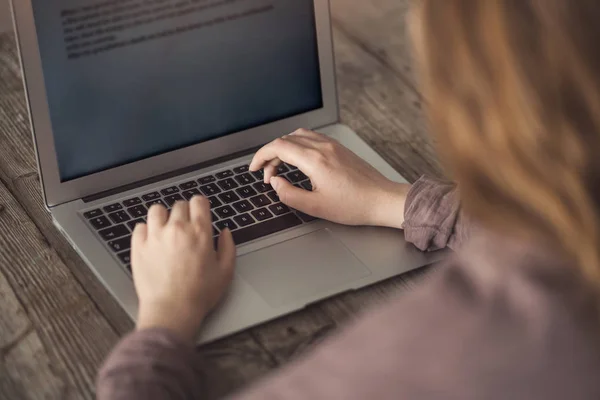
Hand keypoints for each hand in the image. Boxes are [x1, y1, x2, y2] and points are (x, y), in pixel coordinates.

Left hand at [130, 197, 235, 342]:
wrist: (172, 311)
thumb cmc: (199, 294)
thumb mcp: (225, 272)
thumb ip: (228, 247)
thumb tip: (226, 233)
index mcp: (199, 232)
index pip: (198, 201)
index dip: (200, 205)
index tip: (200, 212)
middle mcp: (177, 229)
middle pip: (179, 205)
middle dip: (184, 212)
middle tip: (186, 227)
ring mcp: (155, 236)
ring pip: (157, 210)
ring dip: (163, 216)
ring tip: (166, 229)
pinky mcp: (139, 247)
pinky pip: (140, 227)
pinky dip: (146, 230)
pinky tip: (152, 240)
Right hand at [250, 129, 410, 227]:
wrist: (381, 200)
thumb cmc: (354, 205)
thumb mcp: (315, 207)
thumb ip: (289, 194)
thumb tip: (275, 182)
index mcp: (315, 160)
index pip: (278, 147)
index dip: (260, 156)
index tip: (254, 168)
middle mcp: (323, 147)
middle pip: (285, 140)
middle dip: (270, 155)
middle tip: (265, 174)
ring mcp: (332, 145)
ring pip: (298, 136)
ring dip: (283, 149)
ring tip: (279, 168)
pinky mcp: (339, 148)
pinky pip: (311, 138)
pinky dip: (297, 146)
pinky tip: (297, 162)